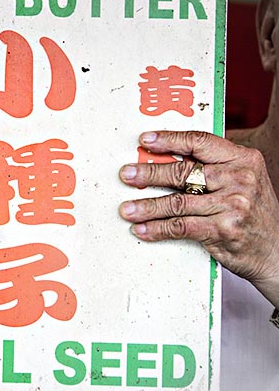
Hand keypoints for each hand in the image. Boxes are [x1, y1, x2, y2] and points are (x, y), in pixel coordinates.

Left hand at [118, 130, 278, 297]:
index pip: (200, 142)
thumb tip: (167, 159)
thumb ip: (213, 168)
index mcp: (242, 159)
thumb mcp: (243, 181)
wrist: (276, 251)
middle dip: (149, 173)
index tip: (145, 140)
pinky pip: (181, 226)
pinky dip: (158, 229)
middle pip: (183, 172)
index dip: (169, 139)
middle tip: (127, 175)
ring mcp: (231, 205)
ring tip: (127, 208)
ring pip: (177, 202)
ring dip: (147, 206)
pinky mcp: (222, 230)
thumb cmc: (253, 213)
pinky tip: (143, 229)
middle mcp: (238, 179)